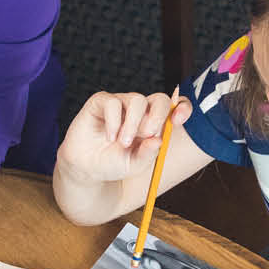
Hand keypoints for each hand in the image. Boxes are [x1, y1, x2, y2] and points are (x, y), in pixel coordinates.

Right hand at [56, 91, 186, 184]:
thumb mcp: (136, 164)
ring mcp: (121, 103)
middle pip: (160, 100)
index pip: (175, 107)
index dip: (182, 108)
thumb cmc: (114, 164)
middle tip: (148, 134)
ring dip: (132, 123)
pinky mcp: (101, 102)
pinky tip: (110, 137)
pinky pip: (112, 103)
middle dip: (158, 115)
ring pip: (137, 100)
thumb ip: (148, 154)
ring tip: (123, 143)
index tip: (179, 120)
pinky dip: (113, 121)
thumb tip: (158, 140)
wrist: (86, 168)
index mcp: (154, 122)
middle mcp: (141, 110)